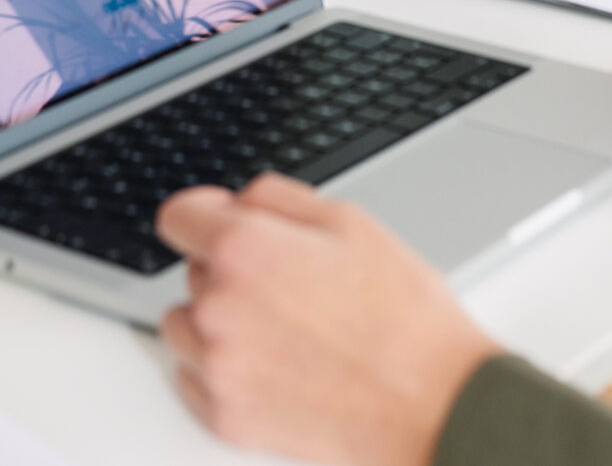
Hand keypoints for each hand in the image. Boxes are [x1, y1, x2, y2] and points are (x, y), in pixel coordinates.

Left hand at [157, 173, 498, 465]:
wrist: (434, 405)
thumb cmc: (403, 317)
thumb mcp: (350, 222)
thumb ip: (275, 197)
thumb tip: (235, 201)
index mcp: (245, 249)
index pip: (177, 217)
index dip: (203, 214)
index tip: (217, 222)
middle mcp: (219, 307)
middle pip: (193, 271)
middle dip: (229, 269)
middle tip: (290, 285)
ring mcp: (218, 367)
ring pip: (186, 325)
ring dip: (218, 320)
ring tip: (281, 328)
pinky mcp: (225, 416)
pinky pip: (194, 377)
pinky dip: (222, 368)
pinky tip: (273, 364)